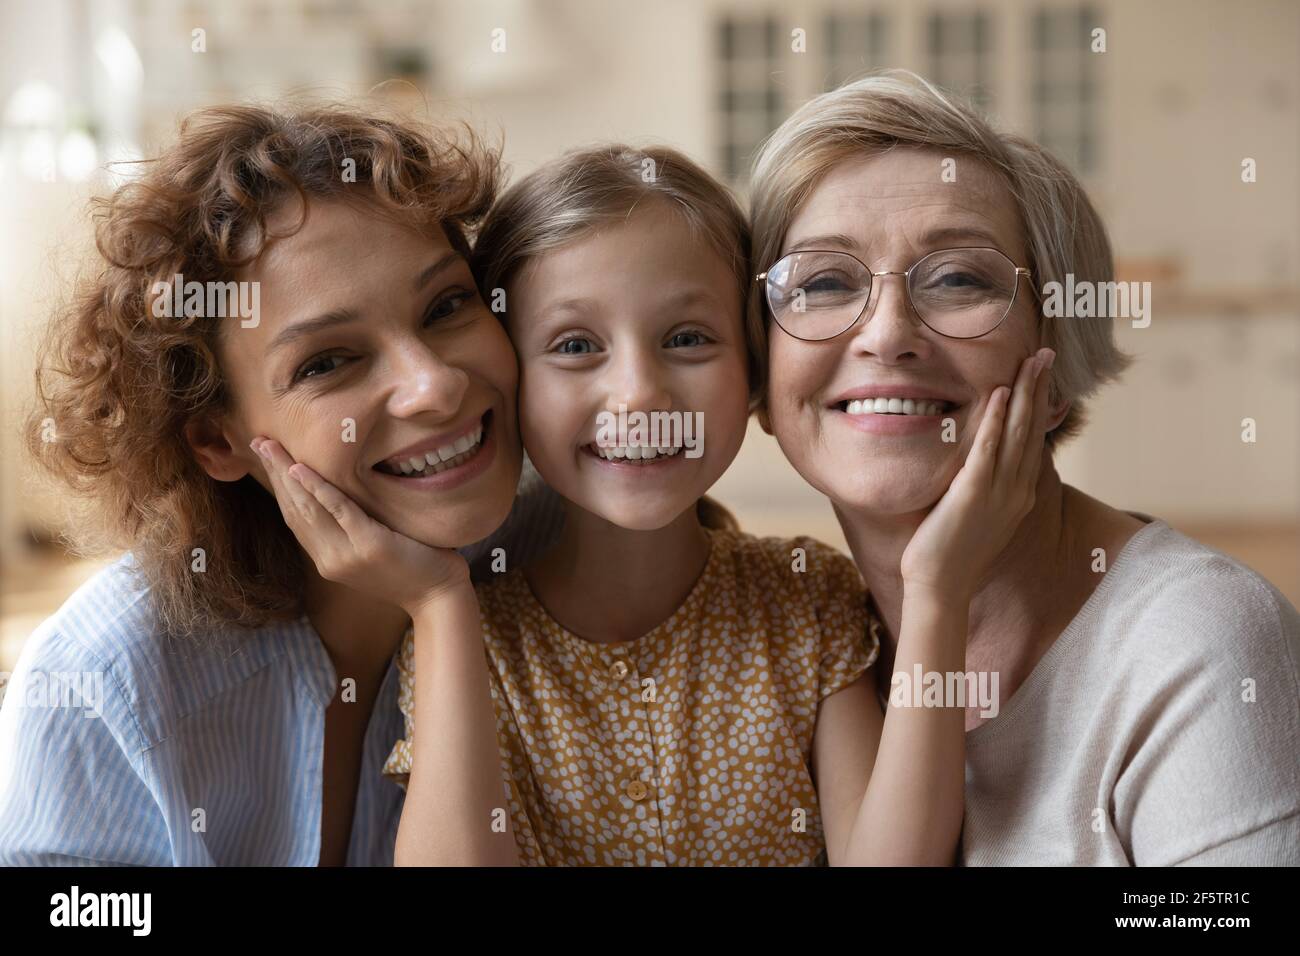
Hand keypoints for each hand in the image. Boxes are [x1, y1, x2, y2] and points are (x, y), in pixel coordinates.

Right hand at [251, 437, 470, 615]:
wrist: (439, 598)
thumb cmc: (415, 568)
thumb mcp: (374, 550)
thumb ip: (353, 530)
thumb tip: (343, 496)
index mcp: (328, 559)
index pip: (294, 517)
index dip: (278, 486)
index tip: (265, 458)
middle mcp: (330, 559)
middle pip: (294, 509)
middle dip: (274, 473)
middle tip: (257, 442)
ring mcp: (347, 554)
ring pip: (309, 507)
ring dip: (286, 473)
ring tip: (269, 446)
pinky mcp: (369, 545)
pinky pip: (339, 511)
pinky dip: (318, 489)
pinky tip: (300, 469)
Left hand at [899, 348, 1054, 600]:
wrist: (941, 587)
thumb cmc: (951, 553)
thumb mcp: (977, 515)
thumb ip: (983, 487)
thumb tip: (979, 464)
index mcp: (1018, 494)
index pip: (1032, 440)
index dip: (1038, 405)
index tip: (1042, 375)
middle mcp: (1016, 490)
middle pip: (1032, 429)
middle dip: (1039, 388)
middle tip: (1047, 354)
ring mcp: (998, 493)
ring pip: (1016, 433)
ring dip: (1024, 394)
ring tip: (1031, 361)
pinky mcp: (973, 495)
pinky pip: (986, 451)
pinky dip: (995, 421)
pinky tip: (999, 395)